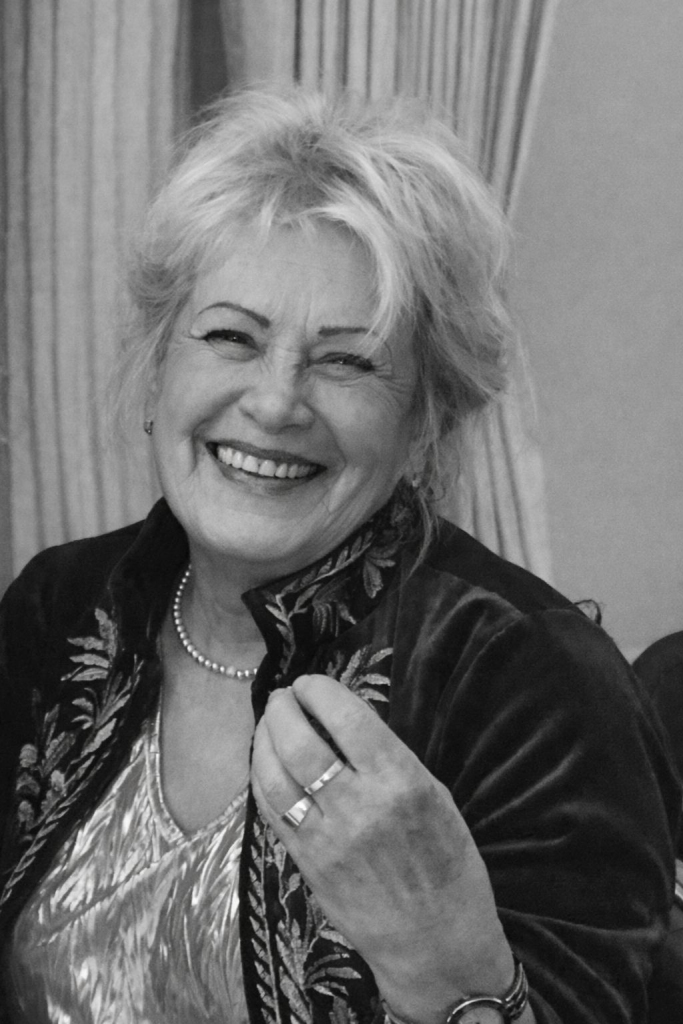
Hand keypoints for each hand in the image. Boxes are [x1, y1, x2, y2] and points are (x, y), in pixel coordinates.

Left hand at [251, 674, 515, 1023]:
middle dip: (283, 708)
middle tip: (282, 696)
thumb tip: (344, 720)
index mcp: (401, 782)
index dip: (320, 690)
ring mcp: (326, 838)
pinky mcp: (305, 864)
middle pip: (300, 741)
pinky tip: (264, 761)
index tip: (311, 681)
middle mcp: (359, 807)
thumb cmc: (448, 865)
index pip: (347, 718)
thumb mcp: (434, 797)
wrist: (436, 945)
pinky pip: (271, 810)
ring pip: (275, 774)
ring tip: (269, 722)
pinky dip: (261, 778)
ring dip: (264, 738)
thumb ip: (389, 758)